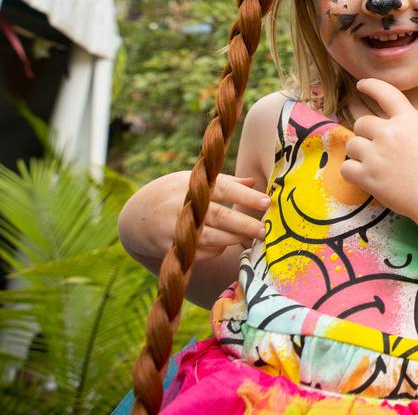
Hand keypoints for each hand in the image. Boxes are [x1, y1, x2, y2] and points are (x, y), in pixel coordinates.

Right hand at [120, 171, 268, 262]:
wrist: (136, 217)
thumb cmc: (174, 193)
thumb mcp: (193, 180)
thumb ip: (225, 182)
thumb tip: (253, 183)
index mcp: (189, 184)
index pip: (223, 190)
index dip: (245, 197)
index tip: (267, 202)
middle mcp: (181, 207)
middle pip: (220, 217)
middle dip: (245, 224)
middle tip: (266, 229)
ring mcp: (174, 229)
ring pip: (213, 238)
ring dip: (236, 238)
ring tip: (256, 236)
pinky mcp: (171, 248)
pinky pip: (203, 252)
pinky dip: (218, 248)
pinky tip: (227, 242)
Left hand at [342, 78, 417, 228]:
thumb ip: (413, 122)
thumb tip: (398, 120)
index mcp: (408, 119)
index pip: (384, 93)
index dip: (370, 86)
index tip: (361, 85)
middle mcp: (390, 133)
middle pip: (362, 123)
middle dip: (367, 133)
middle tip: (378, 146)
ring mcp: (377, 155)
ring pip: (352, 145)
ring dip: (360, 152)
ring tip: (374, 163)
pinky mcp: (369, 177)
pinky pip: (346, 168)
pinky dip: (353, 171)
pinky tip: (364, 175)